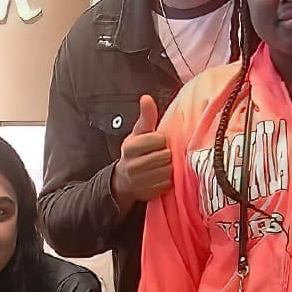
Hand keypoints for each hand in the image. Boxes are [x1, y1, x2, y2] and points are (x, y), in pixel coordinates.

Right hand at [109, 95, 172, 210]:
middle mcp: (132, 165)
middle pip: (164, 156)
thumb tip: (146, 97)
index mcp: (130, 147)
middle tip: (159, 154)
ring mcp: (139, 181)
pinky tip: (159, 176)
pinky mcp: (148, 193)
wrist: (124, 180)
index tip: (156, 142)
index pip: (158, 140)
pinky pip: (167, 184)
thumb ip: (146, 116)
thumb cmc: (136, 151)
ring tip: (159, 165)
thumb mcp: (138, 133)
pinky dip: (166, 180)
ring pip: (167, 170)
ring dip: (167, 168)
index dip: (161, 140)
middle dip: (165, 154)